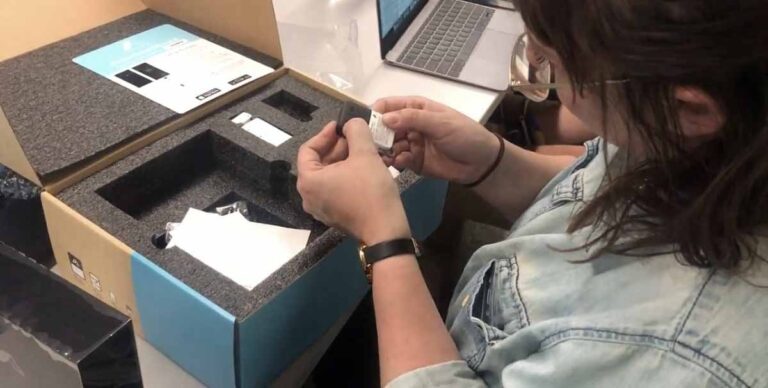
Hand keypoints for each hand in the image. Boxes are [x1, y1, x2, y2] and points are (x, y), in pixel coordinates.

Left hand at [297, 119, 410, 244]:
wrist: (386, 230)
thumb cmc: (371, 191)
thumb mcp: (365, 154)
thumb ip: (356, 131)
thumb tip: (351, 123)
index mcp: (308, 181)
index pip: (308, 149)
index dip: (325, 134)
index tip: (341, 126)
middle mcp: (308, 196)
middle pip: (318, 163)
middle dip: (337, 147)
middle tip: (355, 137)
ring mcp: (320, 208)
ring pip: (328, 176)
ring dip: (344, 160)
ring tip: (363, 150)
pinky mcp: (333, 215)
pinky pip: (335, 189)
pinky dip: (346, 175)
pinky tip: (365, 168)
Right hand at [373, 96, 499, 184]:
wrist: (481, 163)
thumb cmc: (464, 135)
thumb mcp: (440, 122)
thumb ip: (412, 119)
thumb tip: (385, 118)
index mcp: (415, 108)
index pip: (388, 105)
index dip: (375, 112)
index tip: (365, 123)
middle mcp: (409, 124)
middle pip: (384, 128)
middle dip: (377, 135)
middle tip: (373, 144)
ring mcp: (410, 143)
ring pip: (388, 146)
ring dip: (385, 150)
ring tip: (385, 156)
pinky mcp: (413, 162)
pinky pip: (398, 160)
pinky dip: (396, 162)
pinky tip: (399, 163)